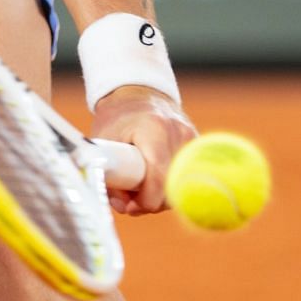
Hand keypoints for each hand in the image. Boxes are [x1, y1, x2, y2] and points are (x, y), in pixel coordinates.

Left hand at [90, 85, 196, 216]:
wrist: (138, 92)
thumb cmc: (116, 118)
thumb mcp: (103, 141)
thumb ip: (109, 176)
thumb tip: (125, 207)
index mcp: (154, 130)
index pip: (159, 178)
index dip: (145, 201)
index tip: (130, 205)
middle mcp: (178, 133)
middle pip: (173, 187)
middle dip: (151, 202)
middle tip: (130, 199)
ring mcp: (191, 138)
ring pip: (182, 186)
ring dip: (161, 196)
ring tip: (140, 186)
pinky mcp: (197, 145)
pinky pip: (186, 177)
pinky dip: (170, 186)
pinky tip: (153, 179)